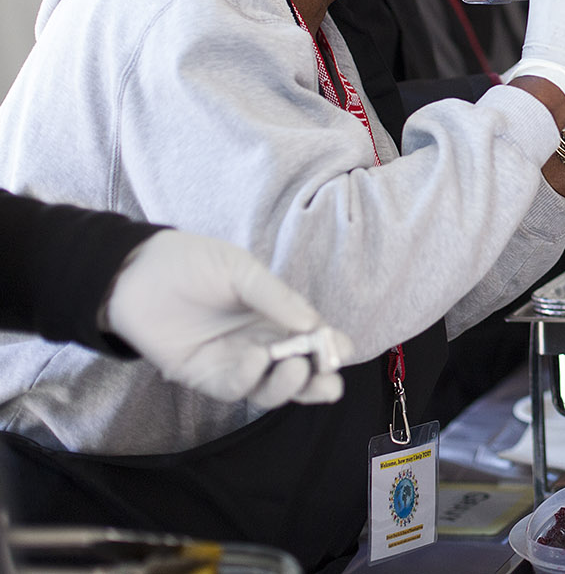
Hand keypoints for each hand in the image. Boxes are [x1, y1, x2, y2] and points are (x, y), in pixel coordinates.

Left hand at [105, 230, 354, 407]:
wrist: (136, 273)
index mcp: (277, 315)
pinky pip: (235, 387)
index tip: (343, 350)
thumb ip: (276, 297)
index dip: (332, 347)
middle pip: (299, 372)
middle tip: (329, 382)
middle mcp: (261, 343)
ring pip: (270, 388)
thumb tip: (314, 323)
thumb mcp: (241, 270)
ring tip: (295, 369)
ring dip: (288, 385)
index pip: (314, 338)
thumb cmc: (193, 263)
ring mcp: (234, 363)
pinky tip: (256, 359)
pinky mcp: (205, 377)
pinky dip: (250, 378)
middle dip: (319, 381)